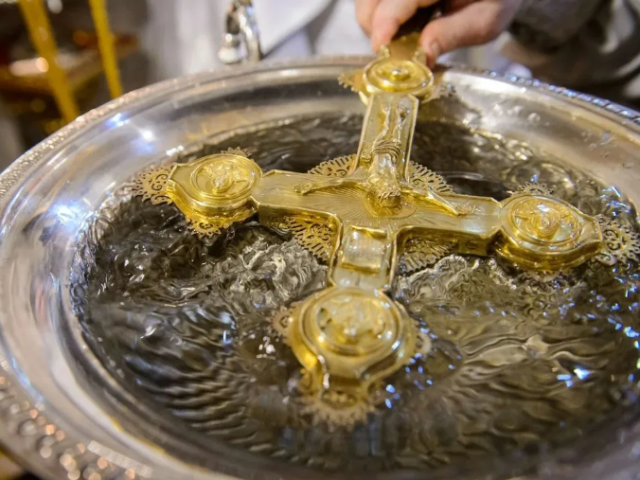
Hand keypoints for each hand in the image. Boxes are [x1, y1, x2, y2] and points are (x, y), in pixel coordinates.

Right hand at [356, 0, 523, 66]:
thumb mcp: (486, 19)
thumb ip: (453, 34)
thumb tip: (421, 55)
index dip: (384, 22)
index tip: (380, 49)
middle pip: (372, 0)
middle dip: (375, 28)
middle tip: (393, 51)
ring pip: (366, 0)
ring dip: (374, 22)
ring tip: (399, 36)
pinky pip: (373, 1)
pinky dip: (379, 15)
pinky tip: (400, 23)